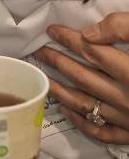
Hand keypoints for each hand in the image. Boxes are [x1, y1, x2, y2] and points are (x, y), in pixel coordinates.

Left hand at [37, 13, 128, 143]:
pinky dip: (80, 121)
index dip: (69, 38)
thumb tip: (89, 34)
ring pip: (85, 104)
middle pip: (83, 77)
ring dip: (60, 90)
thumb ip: (123, 28)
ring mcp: (127, 118)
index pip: (92, 51)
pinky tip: (65, 110)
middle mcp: (125, 97)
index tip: (51, 30)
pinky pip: (101, 130)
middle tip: (38, 50)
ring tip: (42, 77)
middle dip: (57, 61)